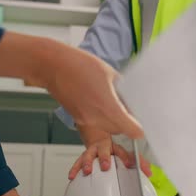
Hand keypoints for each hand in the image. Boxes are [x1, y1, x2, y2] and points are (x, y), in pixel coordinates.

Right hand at [0, 32, 143, 138]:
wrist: (51, 65)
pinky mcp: (78, 119)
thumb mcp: (111, 74)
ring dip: (115, 122)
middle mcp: (97, 119)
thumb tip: (134, 100)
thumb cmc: (79, 65)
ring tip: (115, 104)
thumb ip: (124, 91)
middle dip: (128, 123)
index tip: (144, 124)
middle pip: (121, 131)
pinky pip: (96, 124)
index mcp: (108, 108)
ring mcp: (85, 120)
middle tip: (131, 111)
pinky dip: (103, 118)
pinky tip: (101, 102)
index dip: (140, 129)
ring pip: (109, 129)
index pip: (132, 131)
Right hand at [69, 125, 151, 179]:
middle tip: (106, 166)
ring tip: (86, 171)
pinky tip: (72, 176)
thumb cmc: (114, 146)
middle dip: (105, 158)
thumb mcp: (126, 152)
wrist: (97, 132)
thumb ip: (139, 162)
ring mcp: (93, 150)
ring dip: (87, 163)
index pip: (124, 151)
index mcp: (116, 145)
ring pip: (89, 155)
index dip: (128, 158)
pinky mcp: (84, 155)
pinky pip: (78, 161)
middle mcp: (104, 146)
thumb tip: (150, 172)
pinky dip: (74, 169)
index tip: (131, 165)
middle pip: (105, 150)